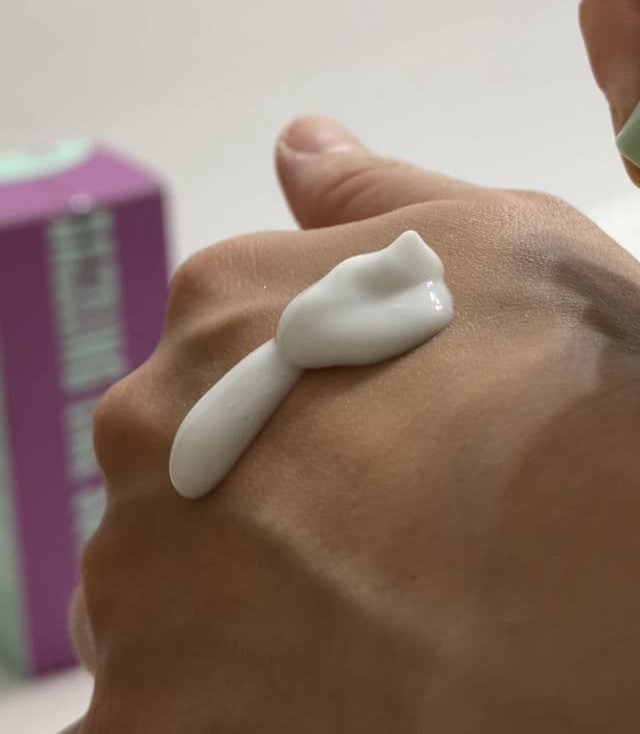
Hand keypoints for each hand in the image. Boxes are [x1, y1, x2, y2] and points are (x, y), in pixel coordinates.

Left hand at [71, 117, 639, 732]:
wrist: (613, 557)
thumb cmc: (567, 390)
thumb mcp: (496, 247)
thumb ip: (371, 200)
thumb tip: (298, 143)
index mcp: (222, 306)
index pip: (223, 365)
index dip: (314, 418)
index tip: (382, 459)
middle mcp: (149, 422)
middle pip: (178, 474)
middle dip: (256, 505)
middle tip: (370, 552)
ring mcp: (138, 575)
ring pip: (156, 591)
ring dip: (224, 609)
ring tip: (351, 634)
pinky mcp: (147, 717)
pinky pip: (147, 713)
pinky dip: (204, 707)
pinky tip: (310, 698)